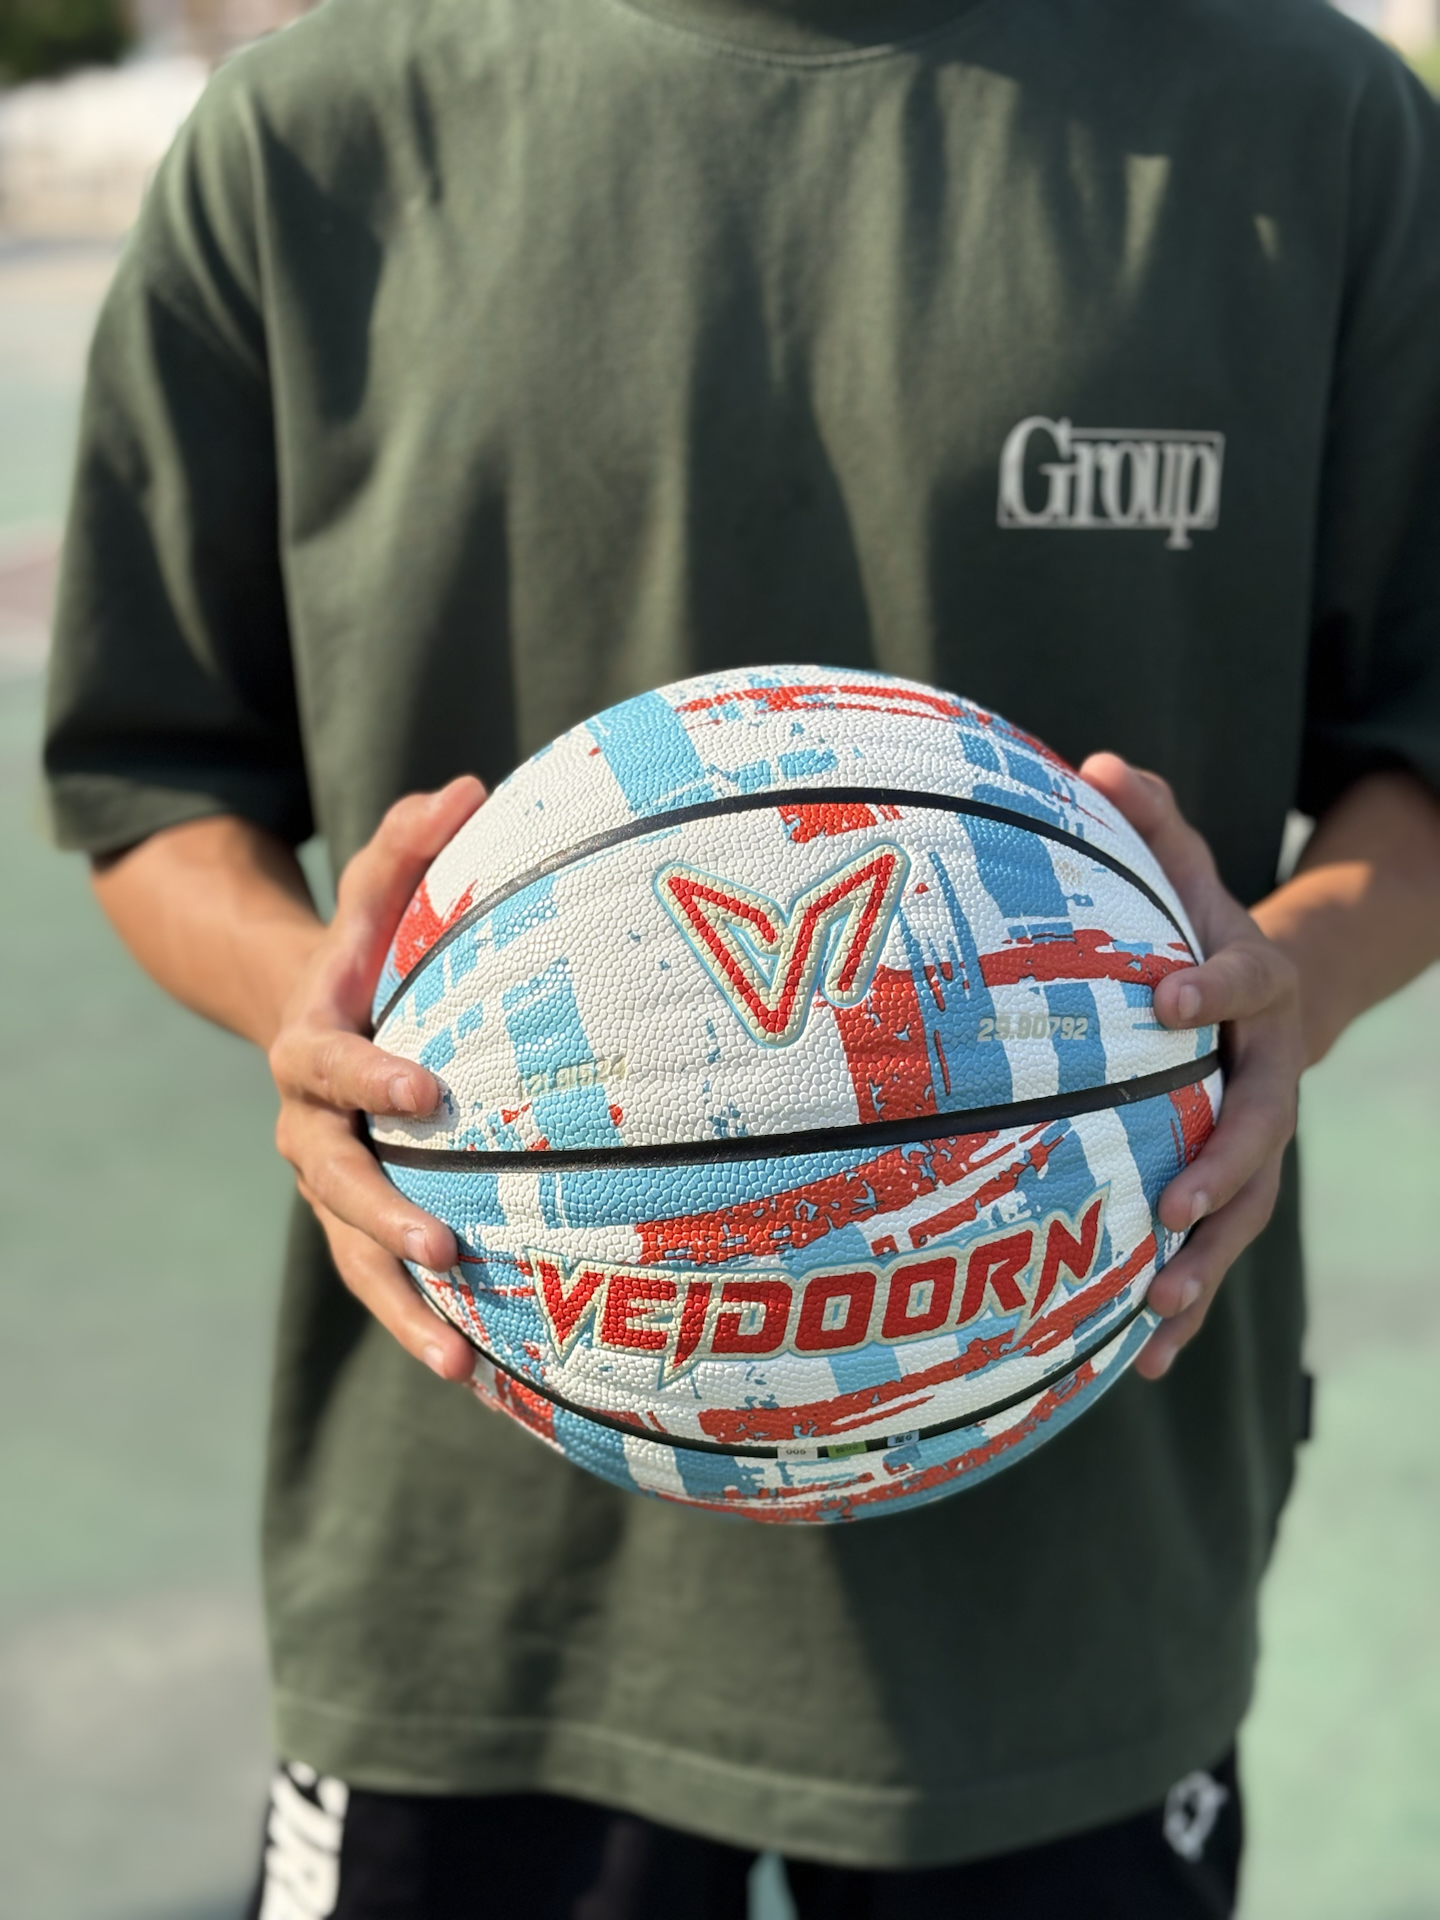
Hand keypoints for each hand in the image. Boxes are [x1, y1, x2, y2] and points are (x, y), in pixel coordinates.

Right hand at [268, 779, 485, 1380]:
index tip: (426, 1093)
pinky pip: (384, 1281)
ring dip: (403, 1305)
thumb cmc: (371, 948)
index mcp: (313, 1042)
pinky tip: (485, 1376)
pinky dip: (423, 1322)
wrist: (315, 1013)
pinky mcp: (362, 1222)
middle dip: (382, 1214)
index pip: (330, 1064)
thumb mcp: (381, 891)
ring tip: (458, 1364)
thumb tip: (471, 783)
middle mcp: (309, 1123)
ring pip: (354, 1254)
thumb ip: (410, 843)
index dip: (369, 1077)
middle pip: (331, 1180)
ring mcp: (333, 1182)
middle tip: (445, 1243)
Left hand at [1080, 754, 1305, 1379]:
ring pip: (1245, 1211)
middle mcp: (1266, 1072)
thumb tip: (1099, 763)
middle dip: (1221, 1169)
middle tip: (1171, 1208)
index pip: (1244, 981)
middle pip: (1260, 1127)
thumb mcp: (1181, 869)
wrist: (1264, 995)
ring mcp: (1253, 1138)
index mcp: (1252, 986)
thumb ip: (1149, 821)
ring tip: (1156, 1315)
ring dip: (1205, 1266)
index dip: (1214, 985)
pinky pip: (1213, 1250)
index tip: (1167, 996)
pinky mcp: (1229, 1186)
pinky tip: (1138, 1363)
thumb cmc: (1195, 927)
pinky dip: (1184, 1307)